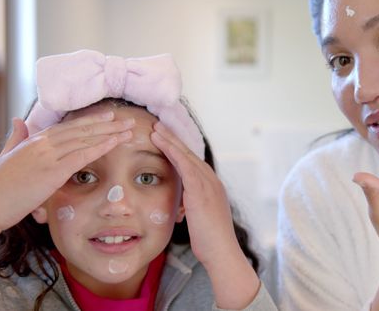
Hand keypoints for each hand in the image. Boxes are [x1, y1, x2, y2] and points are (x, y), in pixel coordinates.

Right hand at [0, 111, 132, 231]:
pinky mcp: (52, 171)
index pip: (69, 127)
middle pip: (81, 129)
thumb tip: (17, 119)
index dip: (90, 121)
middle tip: (127, 119)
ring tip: (129, 129)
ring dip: (110, 133)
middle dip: (106, 124)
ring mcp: (48, 156)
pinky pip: (82, 155)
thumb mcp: (7, 156)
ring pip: (85, 139)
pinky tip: (115, 142)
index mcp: (34, 140)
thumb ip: (16, 137)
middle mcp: (43, 144)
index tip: (108, 116)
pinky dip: (101, 147)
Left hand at [151, 122, 259, 308]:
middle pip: (189, 154)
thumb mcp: (200, 219)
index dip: (177, 149)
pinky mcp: (201, 191)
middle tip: (158, 125)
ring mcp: (208, 184)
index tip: (164, 138)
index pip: (192, 162)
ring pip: (186, 156)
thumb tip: (183, 205)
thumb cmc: (210, 241)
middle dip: (173, 139)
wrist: (222, 253)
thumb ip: (192, 206)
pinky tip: (162, 143)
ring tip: (156, 129)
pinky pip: (185, 166)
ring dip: (170, 141)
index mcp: (211, 186)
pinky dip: (173, 152)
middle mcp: (212, 181)